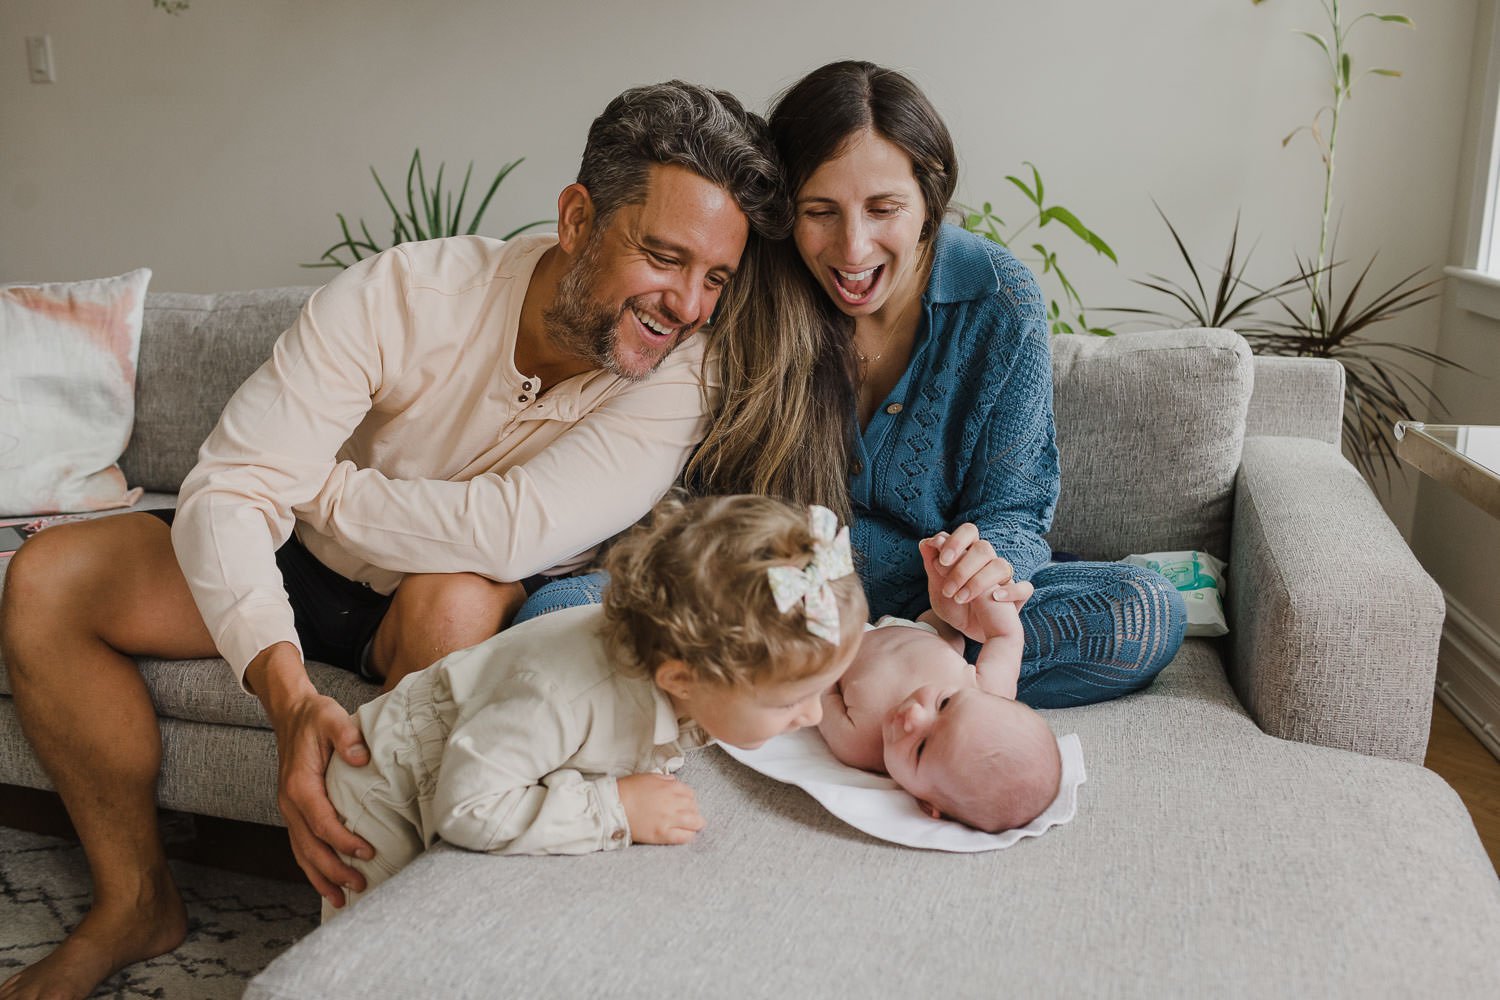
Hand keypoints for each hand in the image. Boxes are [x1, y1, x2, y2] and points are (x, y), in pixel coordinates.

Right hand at [249, 644, 373, 907]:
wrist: (291, 714)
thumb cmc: (315, 717)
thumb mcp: (331, 717)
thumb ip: (346, 735)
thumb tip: (361, 757)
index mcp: (300, 785)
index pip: (321, 822)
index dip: (343, 841)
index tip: (367, 853)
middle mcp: (290, 803)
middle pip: (309, 847)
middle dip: (333, 871)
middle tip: (360, 886)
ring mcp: (289, 810)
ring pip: (301, 853)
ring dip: (320, 877)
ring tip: (342, 899)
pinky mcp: (295, 812)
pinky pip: (301, 846)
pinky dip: (313, 867)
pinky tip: (327, 881)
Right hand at [617, 773, 703, 845]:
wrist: (613, 805)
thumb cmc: (627, 790)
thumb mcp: (648, 777)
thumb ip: (664, 780)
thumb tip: (673, 782)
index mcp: (671, 787)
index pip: (690, 794)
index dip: (689, 800)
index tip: (685, 804)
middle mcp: (674, 802)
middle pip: (694, 808)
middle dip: (693, 811)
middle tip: (688, 816)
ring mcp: (669, 819)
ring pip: (695, 822)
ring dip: (696, 824)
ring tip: (692, 827)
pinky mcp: (663, 834)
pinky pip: (684, 837)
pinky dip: (688, 836)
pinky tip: (686, 835)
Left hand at [920, 529, 1030, 642]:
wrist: (967, 633)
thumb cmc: (954, 608)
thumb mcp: (937, 589)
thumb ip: (933, 565)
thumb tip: (926, 543)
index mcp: (969, 553)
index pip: (968, 532)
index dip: (956, 542)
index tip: (941, 561)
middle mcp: (988, 562)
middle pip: (984, 547)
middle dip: (963, 567)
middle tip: (948, 589)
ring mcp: (1004, 578)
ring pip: (1001, 565)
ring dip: (978, 582)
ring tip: (960, 599)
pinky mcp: (1018, 596)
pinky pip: (1024, 588)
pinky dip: (1011, 591)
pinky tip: (995, 597)